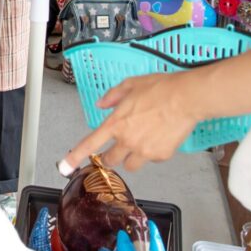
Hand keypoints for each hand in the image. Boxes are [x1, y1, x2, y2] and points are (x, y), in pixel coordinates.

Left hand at [58, 72, 200, 173]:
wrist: (185, 98)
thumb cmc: (160, 88)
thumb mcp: (130, 84)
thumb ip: (113, 96)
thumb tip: (102, 104)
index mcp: (116, 123)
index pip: (90, 144)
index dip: (76, 157)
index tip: (65, 166)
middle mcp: (127, 140)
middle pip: (111, 160)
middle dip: (110, 157)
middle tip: (116, 149)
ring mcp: (144, 150)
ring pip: (130, 166)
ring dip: (130, 159)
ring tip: (140, 144)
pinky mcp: (161, 156)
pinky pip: (151, 160)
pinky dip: (152, 154)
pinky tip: (159, 139)